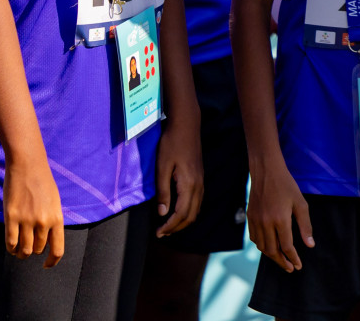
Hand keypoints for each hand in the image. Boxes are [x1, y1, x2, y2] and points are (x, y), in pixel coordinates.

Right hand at [3, 152, 63, 267]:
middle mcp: (43, 222)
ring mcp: (27, 220)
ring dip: (21, 253)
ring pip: (24, 249)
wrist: (27, 164)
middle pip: (38, 249)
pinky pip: (10, 242)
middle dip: (33, 251)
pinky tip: (11, 246)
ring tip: (19, 251)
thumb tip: (48, 241)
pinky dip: (11, 248)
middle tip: (28, 248)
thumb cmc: (42, 181)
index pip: (57, 249)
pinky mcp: (11, 217)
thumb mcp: (54, 202)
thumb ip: (52, 220)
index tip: (46, 265)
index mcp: (57, 218)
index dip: (52, 261)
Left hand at [154, 114, 203, 236]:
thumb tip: (163, 214)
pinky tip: (178, 212)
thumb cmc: (171, 143)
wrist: (186, 126)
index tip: (158, 233)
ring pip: (196, 210)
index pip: (181, 214)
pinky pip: (197, 202)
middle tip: (161, 233)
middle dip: (176, 228)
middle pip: (191, 216)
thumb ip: (163, 191)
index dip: (170, 226)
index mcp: (189, 184)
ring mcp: (201, 182)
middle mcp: (198, 186)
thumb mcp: (162, 167)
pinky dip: (188, 212)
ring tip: (168, 226)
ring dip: (183, 221)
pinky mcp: (200, 178)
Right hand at [246, 158, 313, 272]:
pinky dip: (261, 245)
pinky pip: (254, 238)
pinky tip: (269, 246)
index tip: (298, 266)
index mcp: (280, 219)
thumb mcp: (301, 204)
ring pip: (261, 246)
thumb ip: (305, 226)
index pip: (287, 247)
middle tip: (290, 268)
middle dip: (282, 262)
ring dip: (271, 256)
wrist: (266, 170)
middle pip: (272, 251)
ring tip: (281, 259)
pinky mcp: (250, 217)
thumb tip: (310, 245)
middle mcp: (266, 222)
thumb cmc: (286, 185)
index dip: (293, 258)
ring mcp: (256, 220)